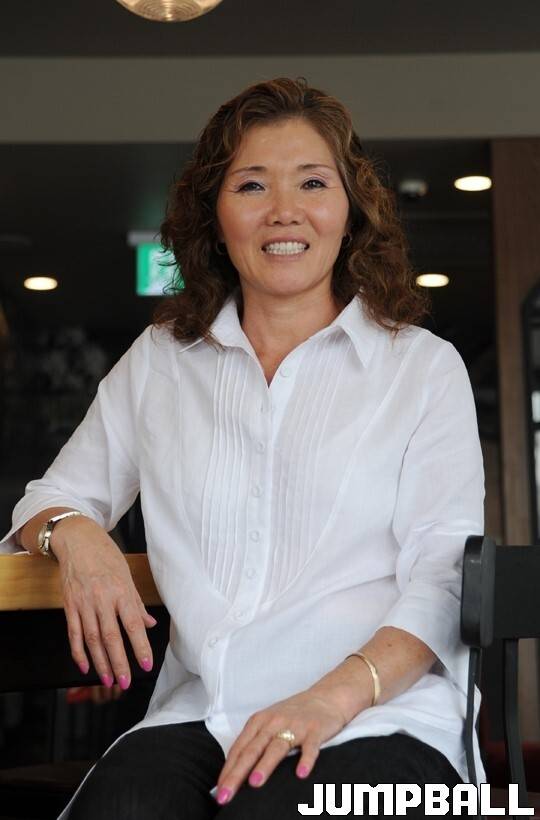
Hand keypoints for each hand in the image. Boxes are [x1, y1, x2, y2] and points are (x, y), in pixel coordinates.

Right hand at [52, 516, 156, 688]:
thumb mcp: (126, 575)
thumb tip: (149, 624)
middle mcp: (101, 599)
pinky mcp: (69, 605)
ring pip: (91, 639)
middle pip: (111, 637)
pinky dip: (78, 652)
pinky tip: (85, 666)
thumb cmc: (105, 556)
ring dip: (100, 662)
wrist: (77, 540)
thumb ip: (136, 603)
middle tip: (126, 682)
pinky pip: (73, 633)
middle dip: (119, 662)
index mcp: (120, 591)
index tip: (146, 664)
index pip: (132, 624)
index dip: (140, 646)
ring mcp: (83, 603)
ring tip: (108, 680)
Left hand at [214, 689, 346, 804]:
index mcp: (259, 721)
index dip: (228, 770)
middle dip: (237, 773)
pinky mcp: (315, 730)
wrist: (325, 697)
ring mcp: (295, 726)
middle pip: (252, 750)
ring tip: (254, 783)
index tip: (219, 791)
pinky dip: (306, 760)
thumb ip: (254, 743)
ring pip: (277, 747)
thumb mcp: (269, 723)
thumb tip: (234, 772)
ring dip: (265, 765)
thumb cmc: (292, 715)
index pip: (239, 749)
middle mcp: (274, 722)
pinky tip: (301, 773)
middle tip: (226, 794)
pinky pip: (310, 747)